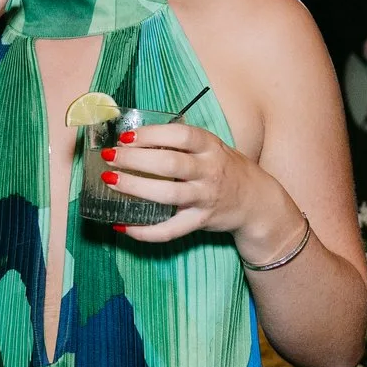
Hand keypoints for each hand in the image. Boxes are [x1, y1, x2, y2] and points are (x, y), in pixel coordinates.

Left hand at [99, 122, 287, 249]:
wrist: (255, 201)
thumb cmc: (224, 168)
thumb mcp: (211, 148)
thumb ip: (181, 143)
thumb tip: (135, 139)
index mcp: (210, 147)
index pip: (180, 136)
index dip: (151, 135)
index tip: (126, 137)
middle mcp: (209, 171)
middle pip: (169, 164)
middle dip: (135, 160)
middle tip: (111, 157)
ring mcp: (205, 198)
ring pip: (167, 194)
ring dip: (136, 188)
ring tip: (111, 181)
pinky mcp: (200, 221)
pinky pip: (170, 230)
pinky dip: (146, 231)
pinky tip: (124, 226)